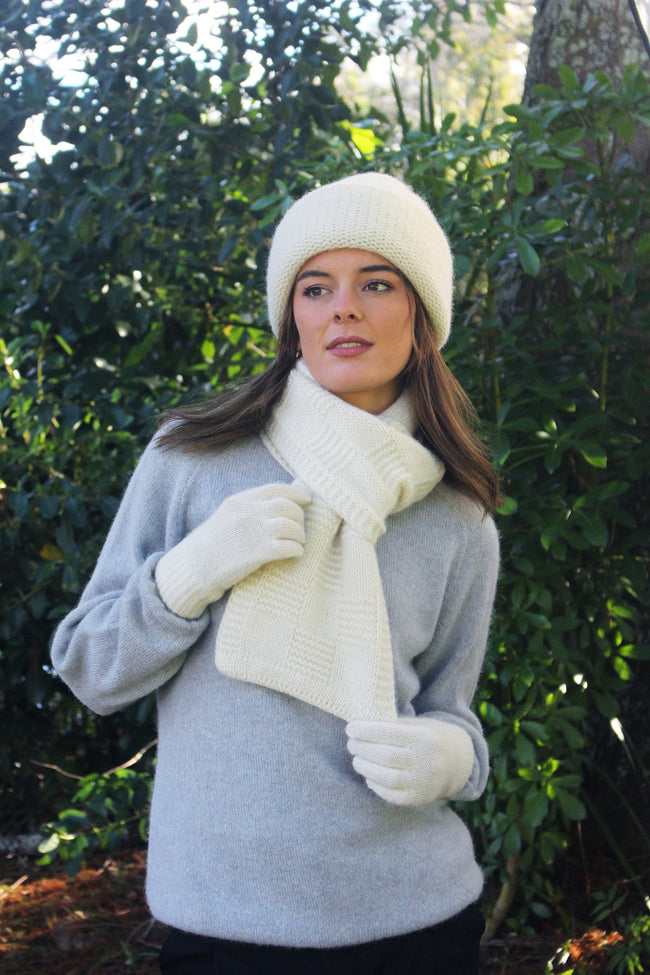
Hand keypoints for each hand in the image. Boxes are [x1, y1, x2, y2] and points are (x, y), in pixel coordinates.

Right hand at [155, 481, 310, 617]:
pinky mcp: (256, 554)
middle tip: (299, 527)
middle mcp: (247, 513)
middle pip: (287, 507)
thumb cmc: (214, 541)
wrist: (195, 567)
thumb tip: (286, 494)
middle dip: (299, 516)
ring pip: (290, 526)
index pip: (276, 489)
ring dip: (299, 534)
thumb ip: (253, 504)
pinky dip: (296, 550)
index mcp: (239, 500)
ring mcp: (252, 533)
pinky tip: (294, 553)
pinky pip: (287, 547)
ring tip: (298, 541)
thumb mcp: (228, 514)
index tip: (307, 499)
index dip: (296, 493)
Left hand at [346, 716, 473, 805]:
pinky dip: (375, 785)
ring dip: (365, 767)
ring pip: (386, 777)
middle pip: (385, 756)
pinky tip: (369, 775)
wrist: (459, 762)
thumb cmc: (430, 737)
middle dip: (362, 749)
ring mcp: (424, 782)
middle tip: (351, 744)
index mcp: (426, 737)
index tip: (350, 728)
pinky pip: (391, 794)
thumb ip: (393, 725)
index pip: (389, 733)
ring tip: (357, 759)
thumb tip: (360, 725)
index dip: (366, 730)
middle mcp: (427, 761)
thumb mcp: (418, 725)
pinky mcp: (419, 798)